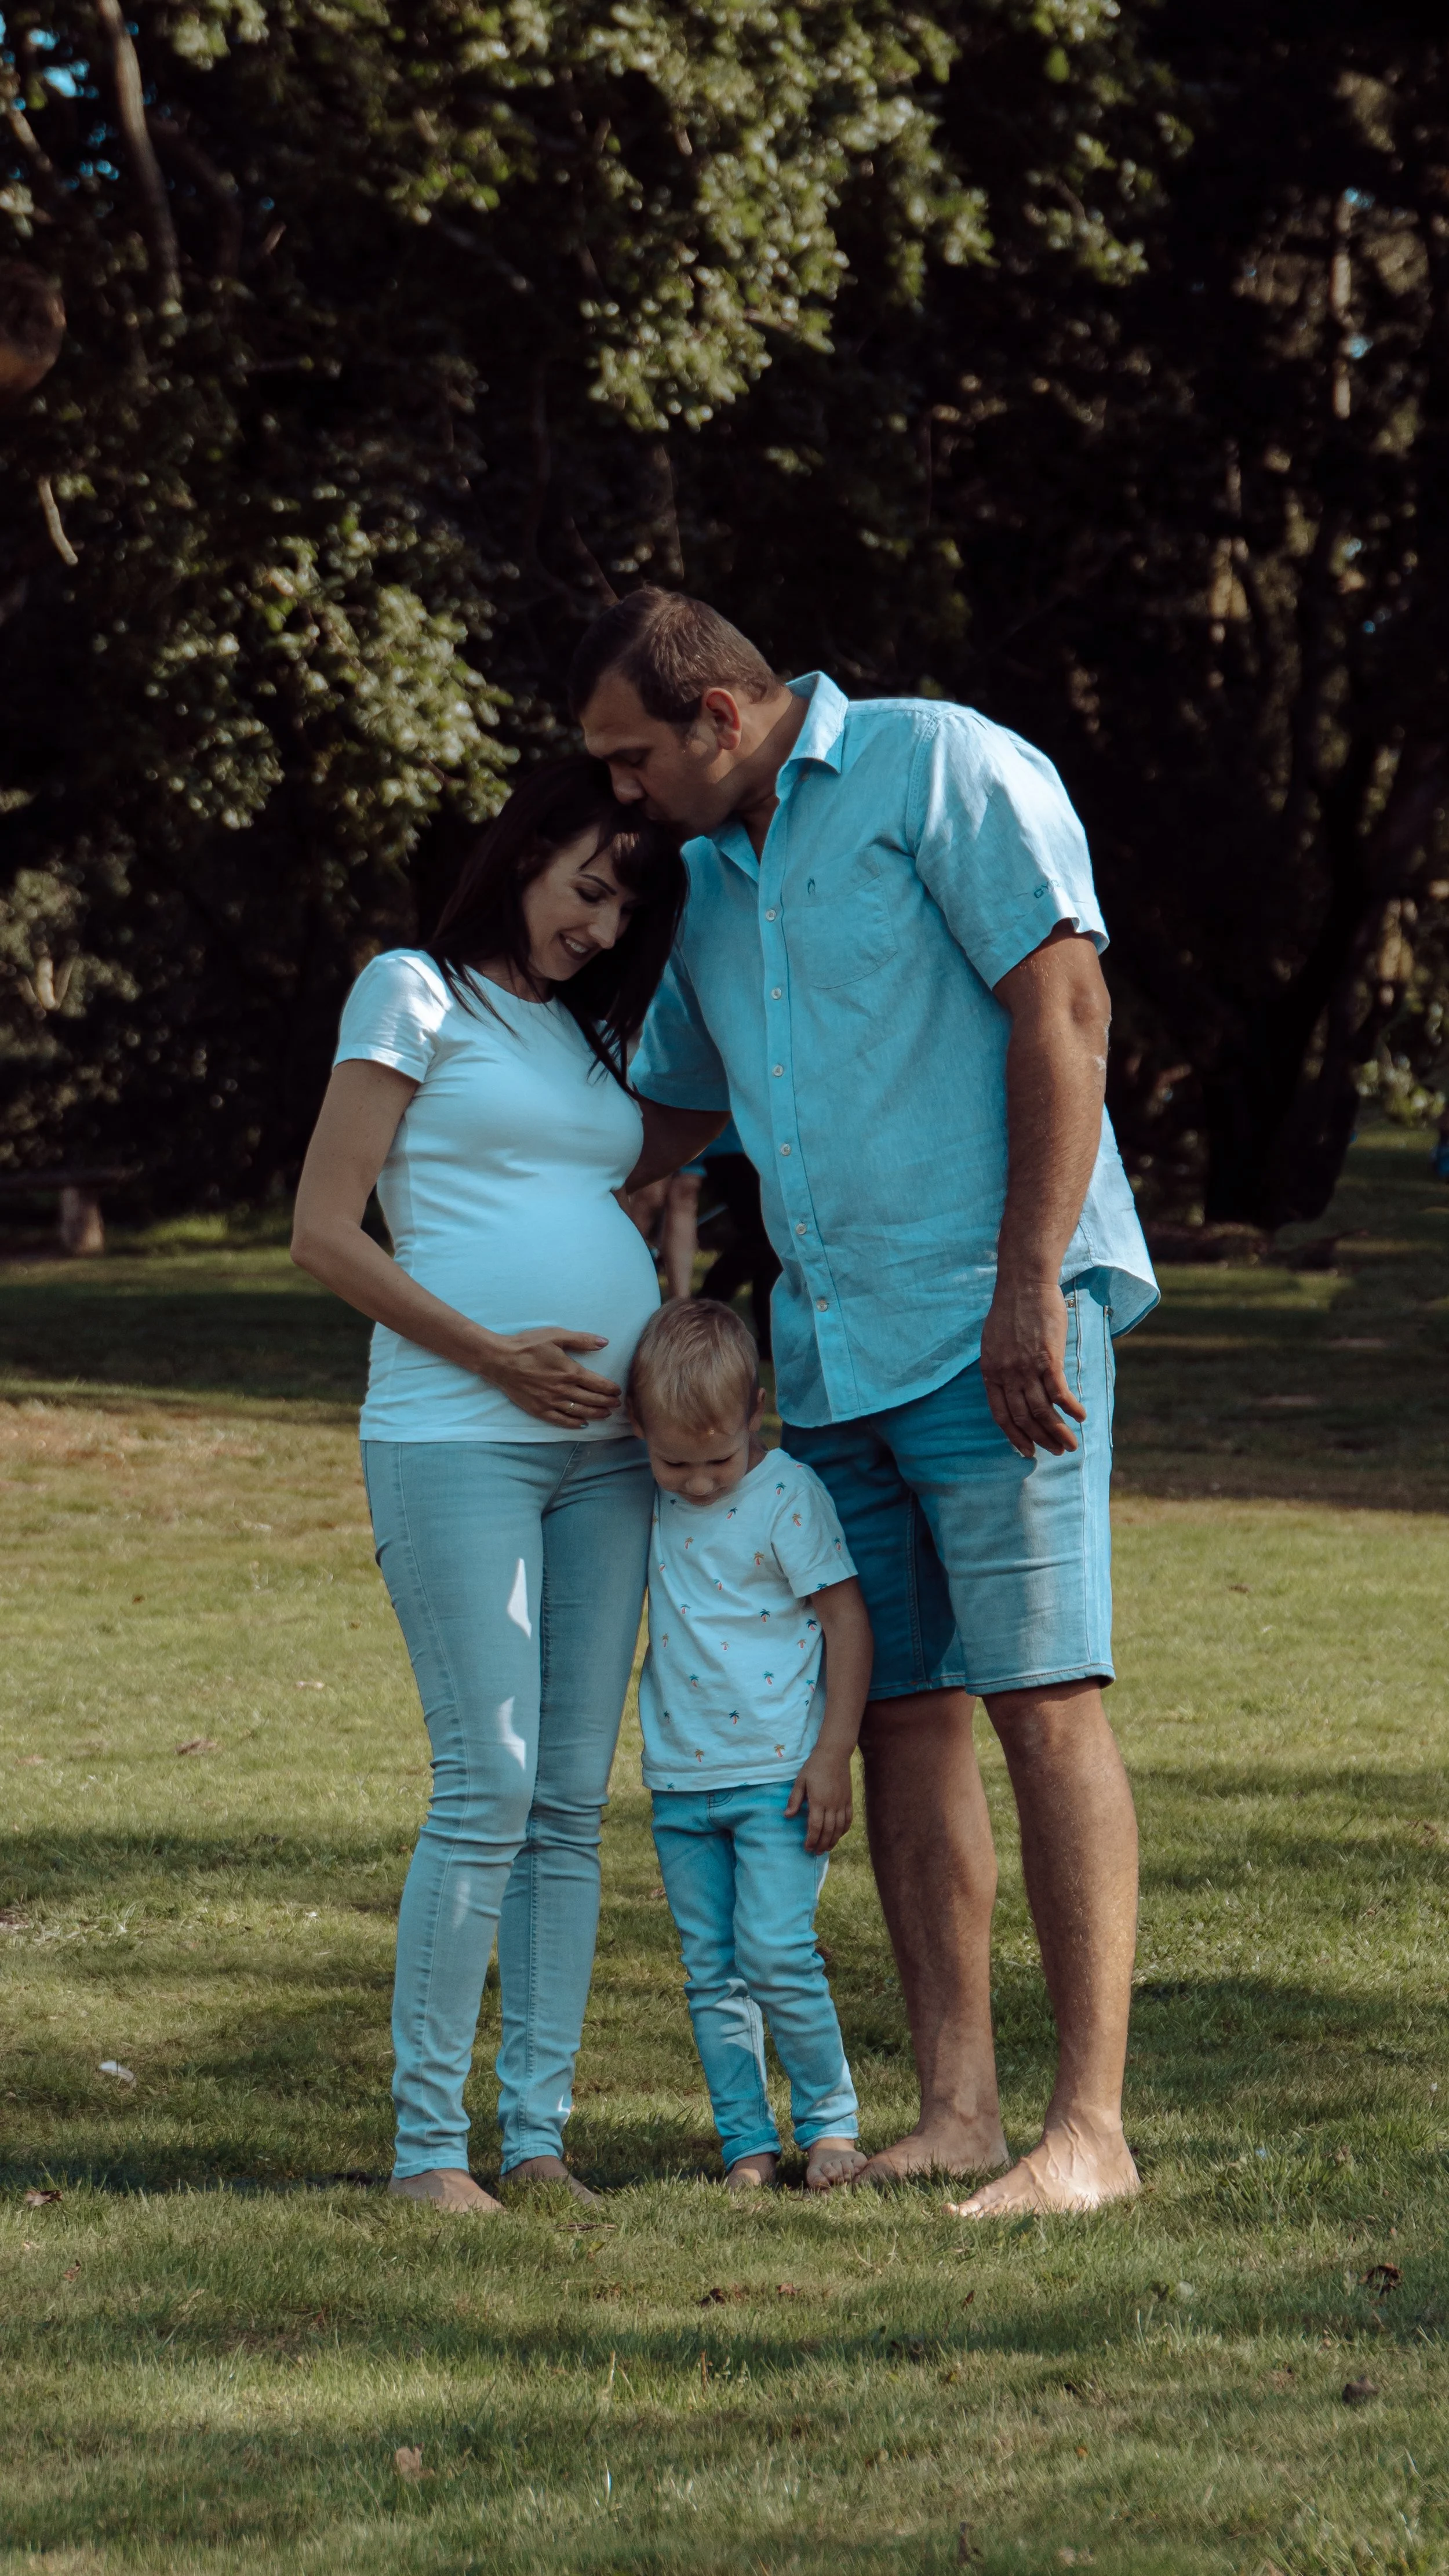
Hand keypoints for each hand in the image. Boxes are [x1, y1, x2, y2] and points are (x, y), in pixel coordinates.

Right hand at [475, 1327, 621, 1427]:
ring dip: (595, 1414)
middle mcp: (563, 1390)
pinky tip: (582, 1425)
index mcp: (570, 1372)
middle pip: (592, 1400)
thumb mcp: (556, 1336)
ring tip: (605, 1415)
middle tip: (617, 1405)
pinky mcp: (539, 1410)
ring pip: (580, 1412)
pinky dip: (574, 1424)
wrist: (500, 1360)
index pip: (598, 1384)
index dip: (610, 1389)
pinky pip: (560, 1420)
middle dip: (607, 1403)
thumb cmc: (527, 1345)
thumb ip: (581, 1340)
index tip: (618, 1391)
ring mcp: (551, 1402)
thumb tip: (604, 1342)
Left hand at [786, 1748, 853, 1853]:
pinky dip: (844, 1829)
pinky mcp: (849, 1799)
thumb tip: (787, 1816)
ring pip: (839, 1827)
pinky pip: (849, 1819)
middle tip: (816, 1853)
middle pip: (828, 1830)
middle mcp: (832, 1804)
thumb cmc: (814, 1766)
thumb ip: (795, 1799)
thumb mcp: (800, 1781)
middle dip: (822, 1844)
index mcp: (818, 1801)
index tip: (807, 1848)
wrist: (834, 1754)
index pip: (815, 1826)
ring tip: (827, 1848)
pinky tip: (839, 1835)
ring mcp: (842, 1802)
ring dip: (833, 1840)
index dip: (811, 1839)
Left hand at [979, 1276, 1086, 1459]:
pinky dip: (1071, 1408)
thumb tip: (1010, 1387)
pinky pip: (1060, 1393)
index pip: (1001, 1415)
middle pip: (1024, 1417)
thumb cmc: (1011, 1310)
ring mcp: (1026, 1367)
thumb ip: (1000, 1367)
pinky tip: (1081, 1417)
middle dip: (1041, 1439)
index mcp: (990, 1372)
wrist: (1024, 1284)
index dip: (1014, 1436)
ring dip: (1058, 1431)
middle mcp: (1006, 1374)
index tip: (1027, 1451)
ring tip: (1071, 1444)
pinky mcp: (1048, 1358)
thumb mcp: (994, 1343)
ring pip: (1043, 1411)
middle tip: (1057, 1451)